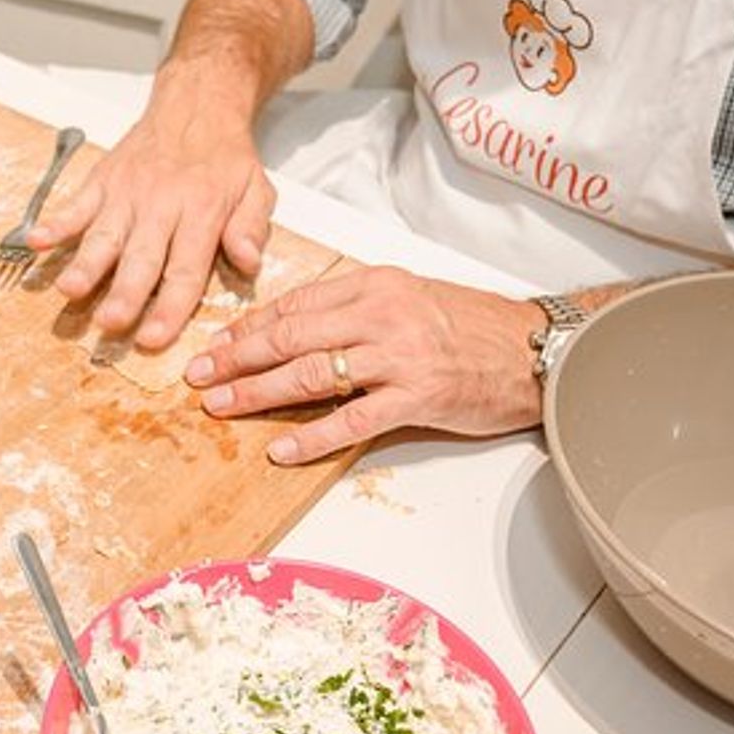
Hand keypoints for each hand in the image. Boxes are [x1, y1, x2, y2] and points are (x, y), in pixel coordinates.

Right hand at [26, 102, 274, 350]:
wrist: (196, 105)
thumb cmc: (225, 158)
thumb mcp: (257, 189)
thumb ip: (251, 227)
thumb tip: (248, 261)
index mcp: (202, 212)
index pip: (185, 269)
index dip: (169, 308)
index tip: (153, 338)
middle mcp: (161, 205)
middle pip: (141, 258)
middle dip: (124, 292)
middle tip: (108, 323)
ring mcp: (127, 194)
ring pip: (104, 235)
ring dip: (86, 264)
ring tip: (69, 289)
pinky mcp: (102, 181)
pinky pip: (76, 204)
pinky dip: (55, 223)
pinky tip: (37, 242)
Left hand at [184, 267, 548, 463]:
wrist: (535, 350)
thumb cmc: (471, 326)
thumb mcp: (408, 297)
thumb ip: (354, 308)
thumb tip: (293, 328)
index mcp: (375, 285)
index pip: (294, 304)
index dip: (248, 327)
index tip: (214, 345)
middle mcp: (382, 314)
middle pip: (291, 336)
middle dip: (237, 358)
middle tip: (199, 376)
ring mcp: (399, 356)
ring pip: (311, 374)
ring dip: (259, 392)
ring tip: (222, 407)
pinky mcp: (418, 396)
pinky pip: (352, 419)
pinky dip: (312, 435)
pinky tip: (281, 448)